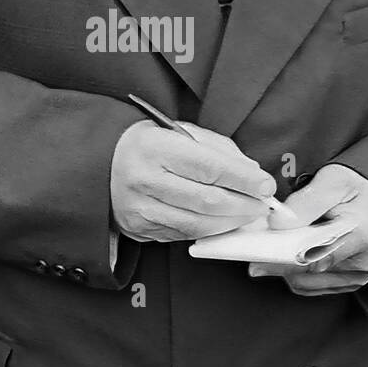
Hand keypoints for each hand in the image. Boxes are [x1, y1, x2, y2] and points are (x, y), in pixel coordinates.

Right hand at [110, 121, 277, 242]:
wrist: (102, 164)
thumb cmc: (150, 144)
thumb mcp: (180, 131)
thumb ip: (218, 150)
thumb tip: (251, 173)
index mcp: (155, 148)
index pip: (209, 167)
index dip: (243, 179)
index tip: (265, 185)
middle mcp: (144, 180)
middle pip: (207, 200)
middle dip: (243, 205)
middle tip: (262, 205)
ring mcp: (139, 209)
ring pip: (198, 224)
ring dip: (230, 223)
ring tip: (246, 215)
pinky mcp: (139, 230)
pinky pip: (183, 235)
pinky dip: (209, 231)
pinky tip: (221, 222)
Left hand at [248, 164, 367, 296]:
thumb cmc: (355, 188)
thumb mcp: (332, 180)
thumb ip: (306, 202)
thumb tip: (278, 224)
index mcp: (361, 233)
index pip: (315, 256)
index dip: (282, 259)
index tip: (256, 256)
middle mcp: (361, 262)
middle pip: (306, 274)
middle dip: (277, 261)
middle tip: (256, 246)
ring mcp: (355, 277)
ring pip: (304, 283)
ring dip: (284, 267)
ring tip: (277, 243)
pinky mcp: (347, 284)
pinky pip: (309, 286)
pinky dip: (293, 273)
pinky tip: (291, 252)